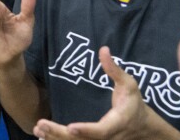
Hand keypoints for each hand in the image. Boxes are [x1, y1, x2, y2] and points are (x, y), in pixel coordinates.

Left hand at [32, 47, 157, 138]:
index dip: (86, 130)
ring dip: (56, 139)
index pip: (101, 130)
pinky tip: (41, 136)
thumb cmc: (133, 102)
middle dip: (61, 134)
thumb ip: (114, 69)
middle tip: (41, 124)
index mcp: (117, 123)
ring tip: (37, 129)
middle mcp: (108, 137)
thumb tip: (103, 48)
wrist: (142, 127)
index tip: (70, 128)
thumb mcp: (129, 84)